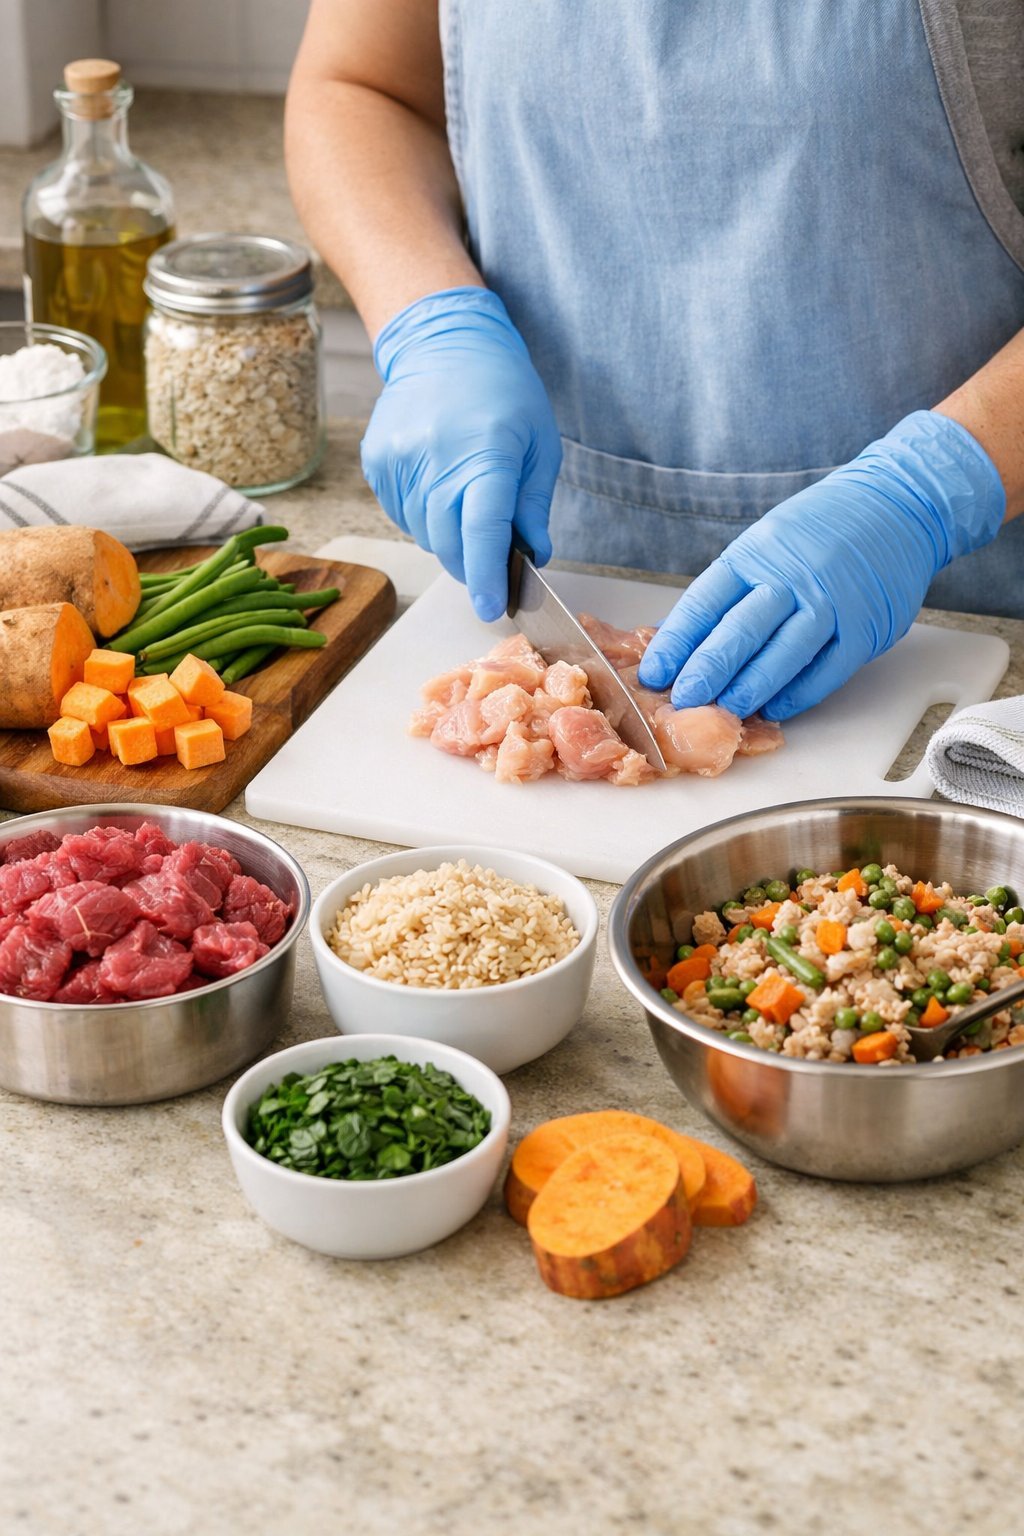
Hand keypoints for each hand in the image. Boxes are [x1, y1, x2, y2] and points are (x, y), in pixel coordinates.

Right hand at [361, 286, 561, 620]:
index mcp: (485, 453)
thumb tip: (533, 555)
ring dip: (447, 536)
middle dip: (471, 563)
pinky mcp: (378, 461)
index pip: (483, 531)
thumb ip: (533, 505)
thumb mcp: (538, 445)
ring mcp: (400, 460)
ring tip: (463, 498)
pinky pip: (402, 514)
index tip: (493, 609)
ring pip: (424, 533)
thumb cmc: (503, 391)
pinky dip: (423, 515)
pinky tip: (438, 484)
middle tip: (490, 556)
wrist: (444, 342)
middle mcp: (436, 457)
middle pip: (449, 543)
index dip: (487, 576)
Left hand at [638, 411, 1004, 719]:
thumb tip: (688, 640)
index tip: (654, 673)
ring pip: (781, 655)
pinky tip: (775, 708)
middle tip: (682, 703)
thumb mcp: (768, 541)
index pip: (704, 603)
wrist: (898, 503)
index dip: (676, 643)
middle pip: (739, 632)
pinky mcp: (864, 628)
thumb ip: (735, 588)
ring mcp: (830, 603)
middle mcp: (791, 577)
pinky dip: (798, 694)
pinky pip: (825, 671)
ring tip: (723, 713)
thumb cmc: (822, 529)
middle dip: (706, 672)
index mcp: (756, 553)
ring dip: (748, 689)